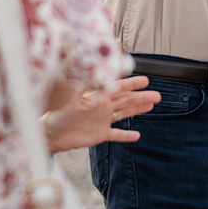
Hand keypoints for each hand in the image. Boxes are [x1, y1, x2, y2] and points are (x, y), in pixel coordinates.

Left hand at [43, 76, 160, 152]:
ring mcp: (102, 120)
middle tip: (157, 95)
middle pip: (126, 99)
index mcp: (97, 96)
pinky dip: (126, 135)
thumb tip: (89, 72)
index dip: (132, 84)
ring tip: (152, 105)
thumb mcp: (68, 99)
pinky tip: (136, 135)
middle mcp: (102, 106)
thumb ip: (80, 86)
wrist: (50, 134)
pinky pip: (116, 134)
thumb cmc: (56, 113)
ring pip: (124, 113)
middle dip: (141, 96)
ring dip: (138, 110)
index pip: (118, 87)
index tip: (145, 80)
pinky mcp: (99, 134)